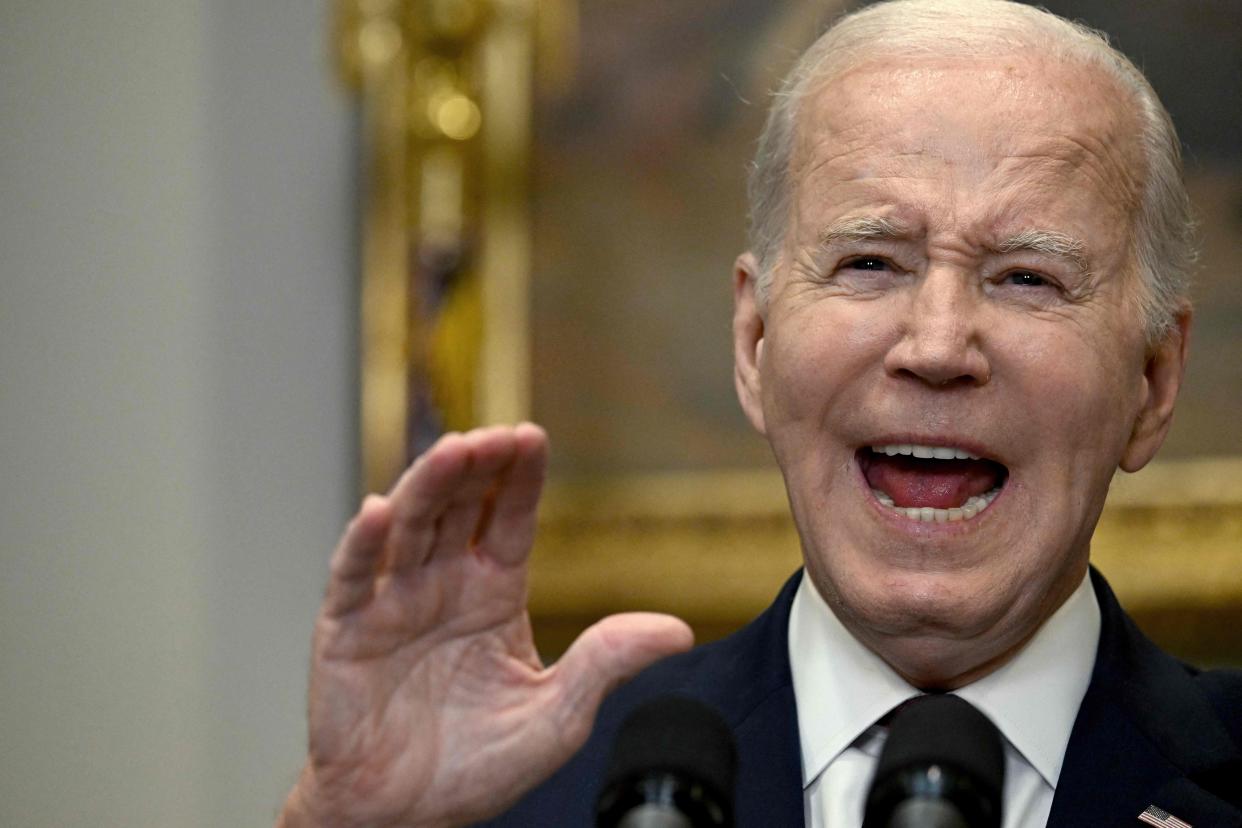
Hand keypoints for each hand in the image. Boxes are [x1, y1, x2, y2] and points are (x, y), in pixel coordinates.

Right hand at [278, 424, 692, 827]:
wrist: (402, 817)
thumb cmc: (474, 767)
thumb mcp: (556, 717)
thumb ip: (605, 664)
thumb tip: (677, 631)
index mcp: (493, 594)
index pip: (511, 520)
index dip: (521, 479)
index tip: (534, 437)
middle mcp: (443, 585)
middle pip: (460, 506)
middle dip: (478, 466)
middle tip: (497, 436)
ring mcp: (393, 601)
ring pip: (410, 525)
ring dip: (428, 485)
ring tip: (453, 453)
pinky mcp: (346, 628)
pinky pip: (353, 577)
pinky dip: (364, 543)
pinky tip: (379, 513)